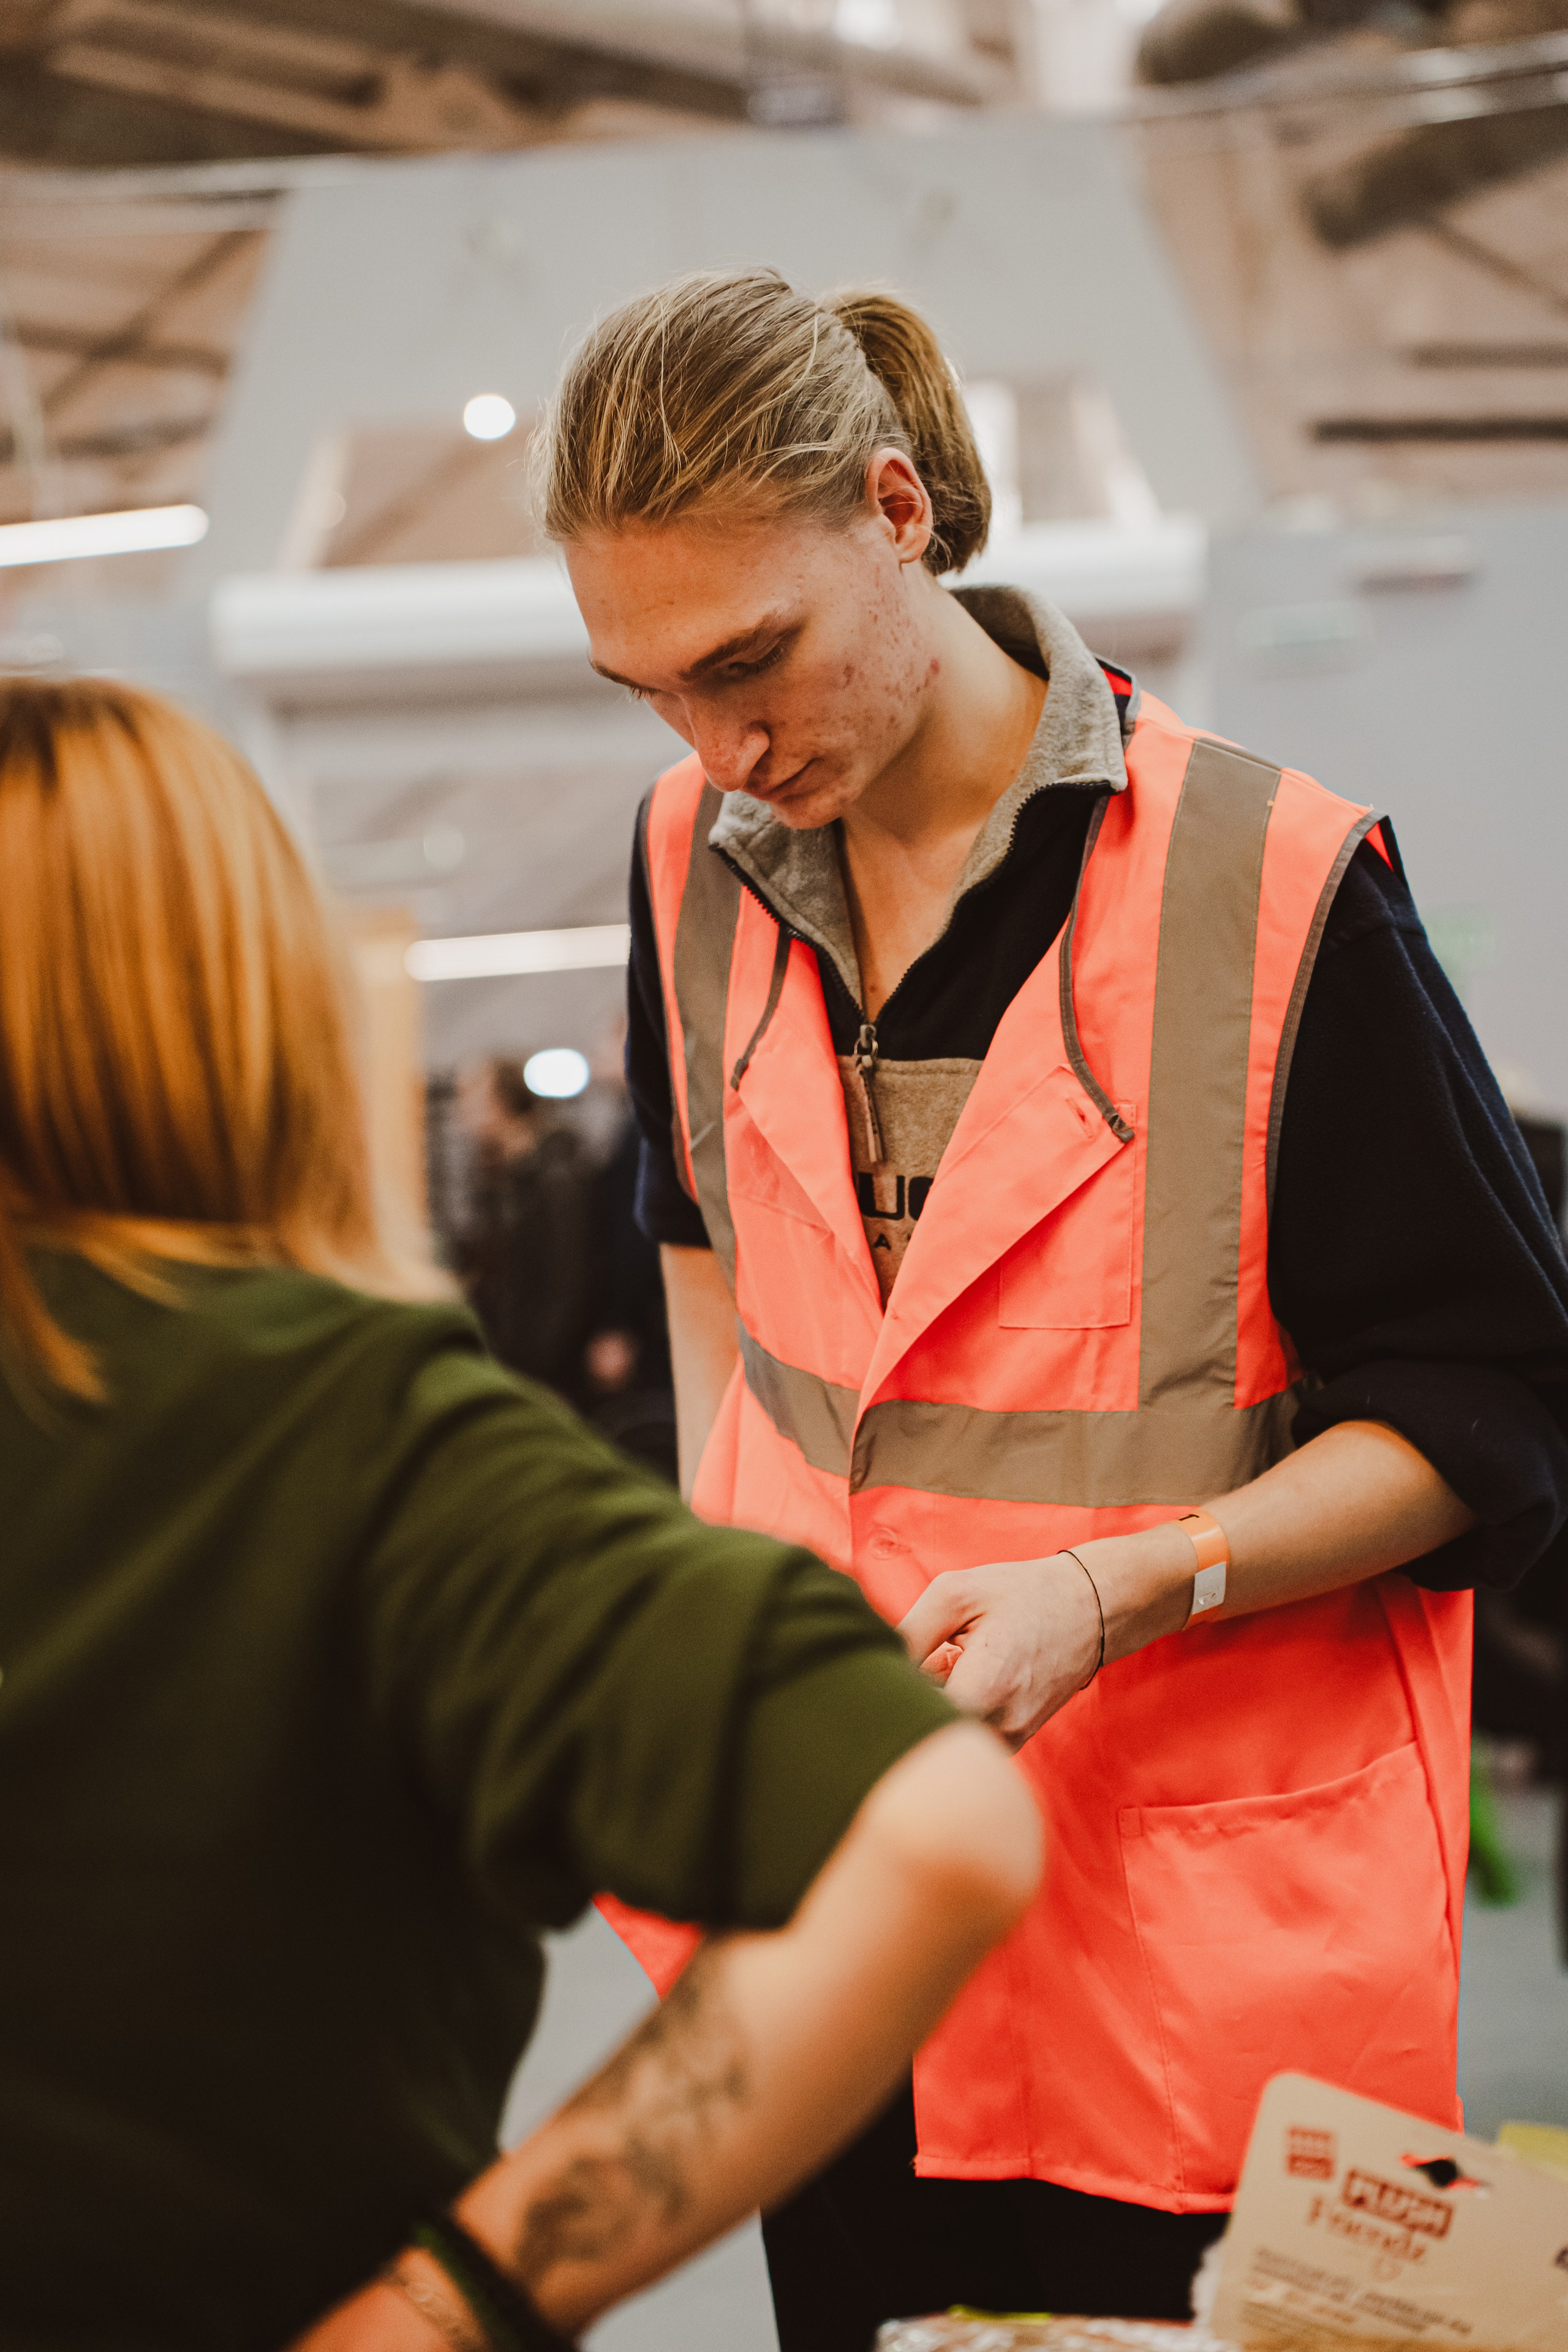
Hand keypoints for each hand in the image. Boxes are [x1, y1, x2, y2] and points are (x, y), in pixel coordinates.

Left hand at [897, 1555, 1103, 1748]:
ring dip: (937, 1705)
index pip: (913, 1719)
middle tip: (928, 1655)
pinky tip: (967, 1677)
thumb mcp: (956, 1593)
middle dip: (913, 1698)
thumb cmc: (1022, 1594)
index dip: (893, 1694)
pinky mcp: (1013, 1740)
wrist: (1089, 1609)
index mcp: (985, 1690)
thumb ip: (909, 1632)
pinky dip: (958, 1709)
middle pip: (928, 1729)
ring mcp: (1010, 1740)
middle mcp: (1001, 1728)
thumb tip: (874, 1667)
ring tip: (952, 1664)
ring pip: (947, 1734)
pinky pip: (968, 1733)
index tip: (893, 1665)